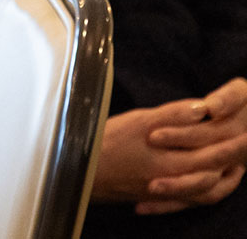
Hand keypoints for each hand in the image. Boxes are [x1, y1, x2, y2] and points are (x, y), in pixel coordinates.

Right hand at [91, 84, 246, 215]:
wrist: (77, 174)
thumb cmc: (103, 143)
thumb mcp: (137, 122)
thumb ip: (173, 115)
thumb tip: (204, 109)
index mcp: (172, 162)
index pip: (215, 154)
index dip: (234, 144)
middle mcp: (174, 181)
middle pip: (215, 172)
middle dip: (235, 158)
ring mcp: (166, 192)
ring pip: (206, 191)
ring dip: (224, 179)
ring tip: (236, 167)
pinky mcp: (155, 196)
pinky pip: (189, 200)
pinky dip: (204, 192)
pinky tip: (206, 182)